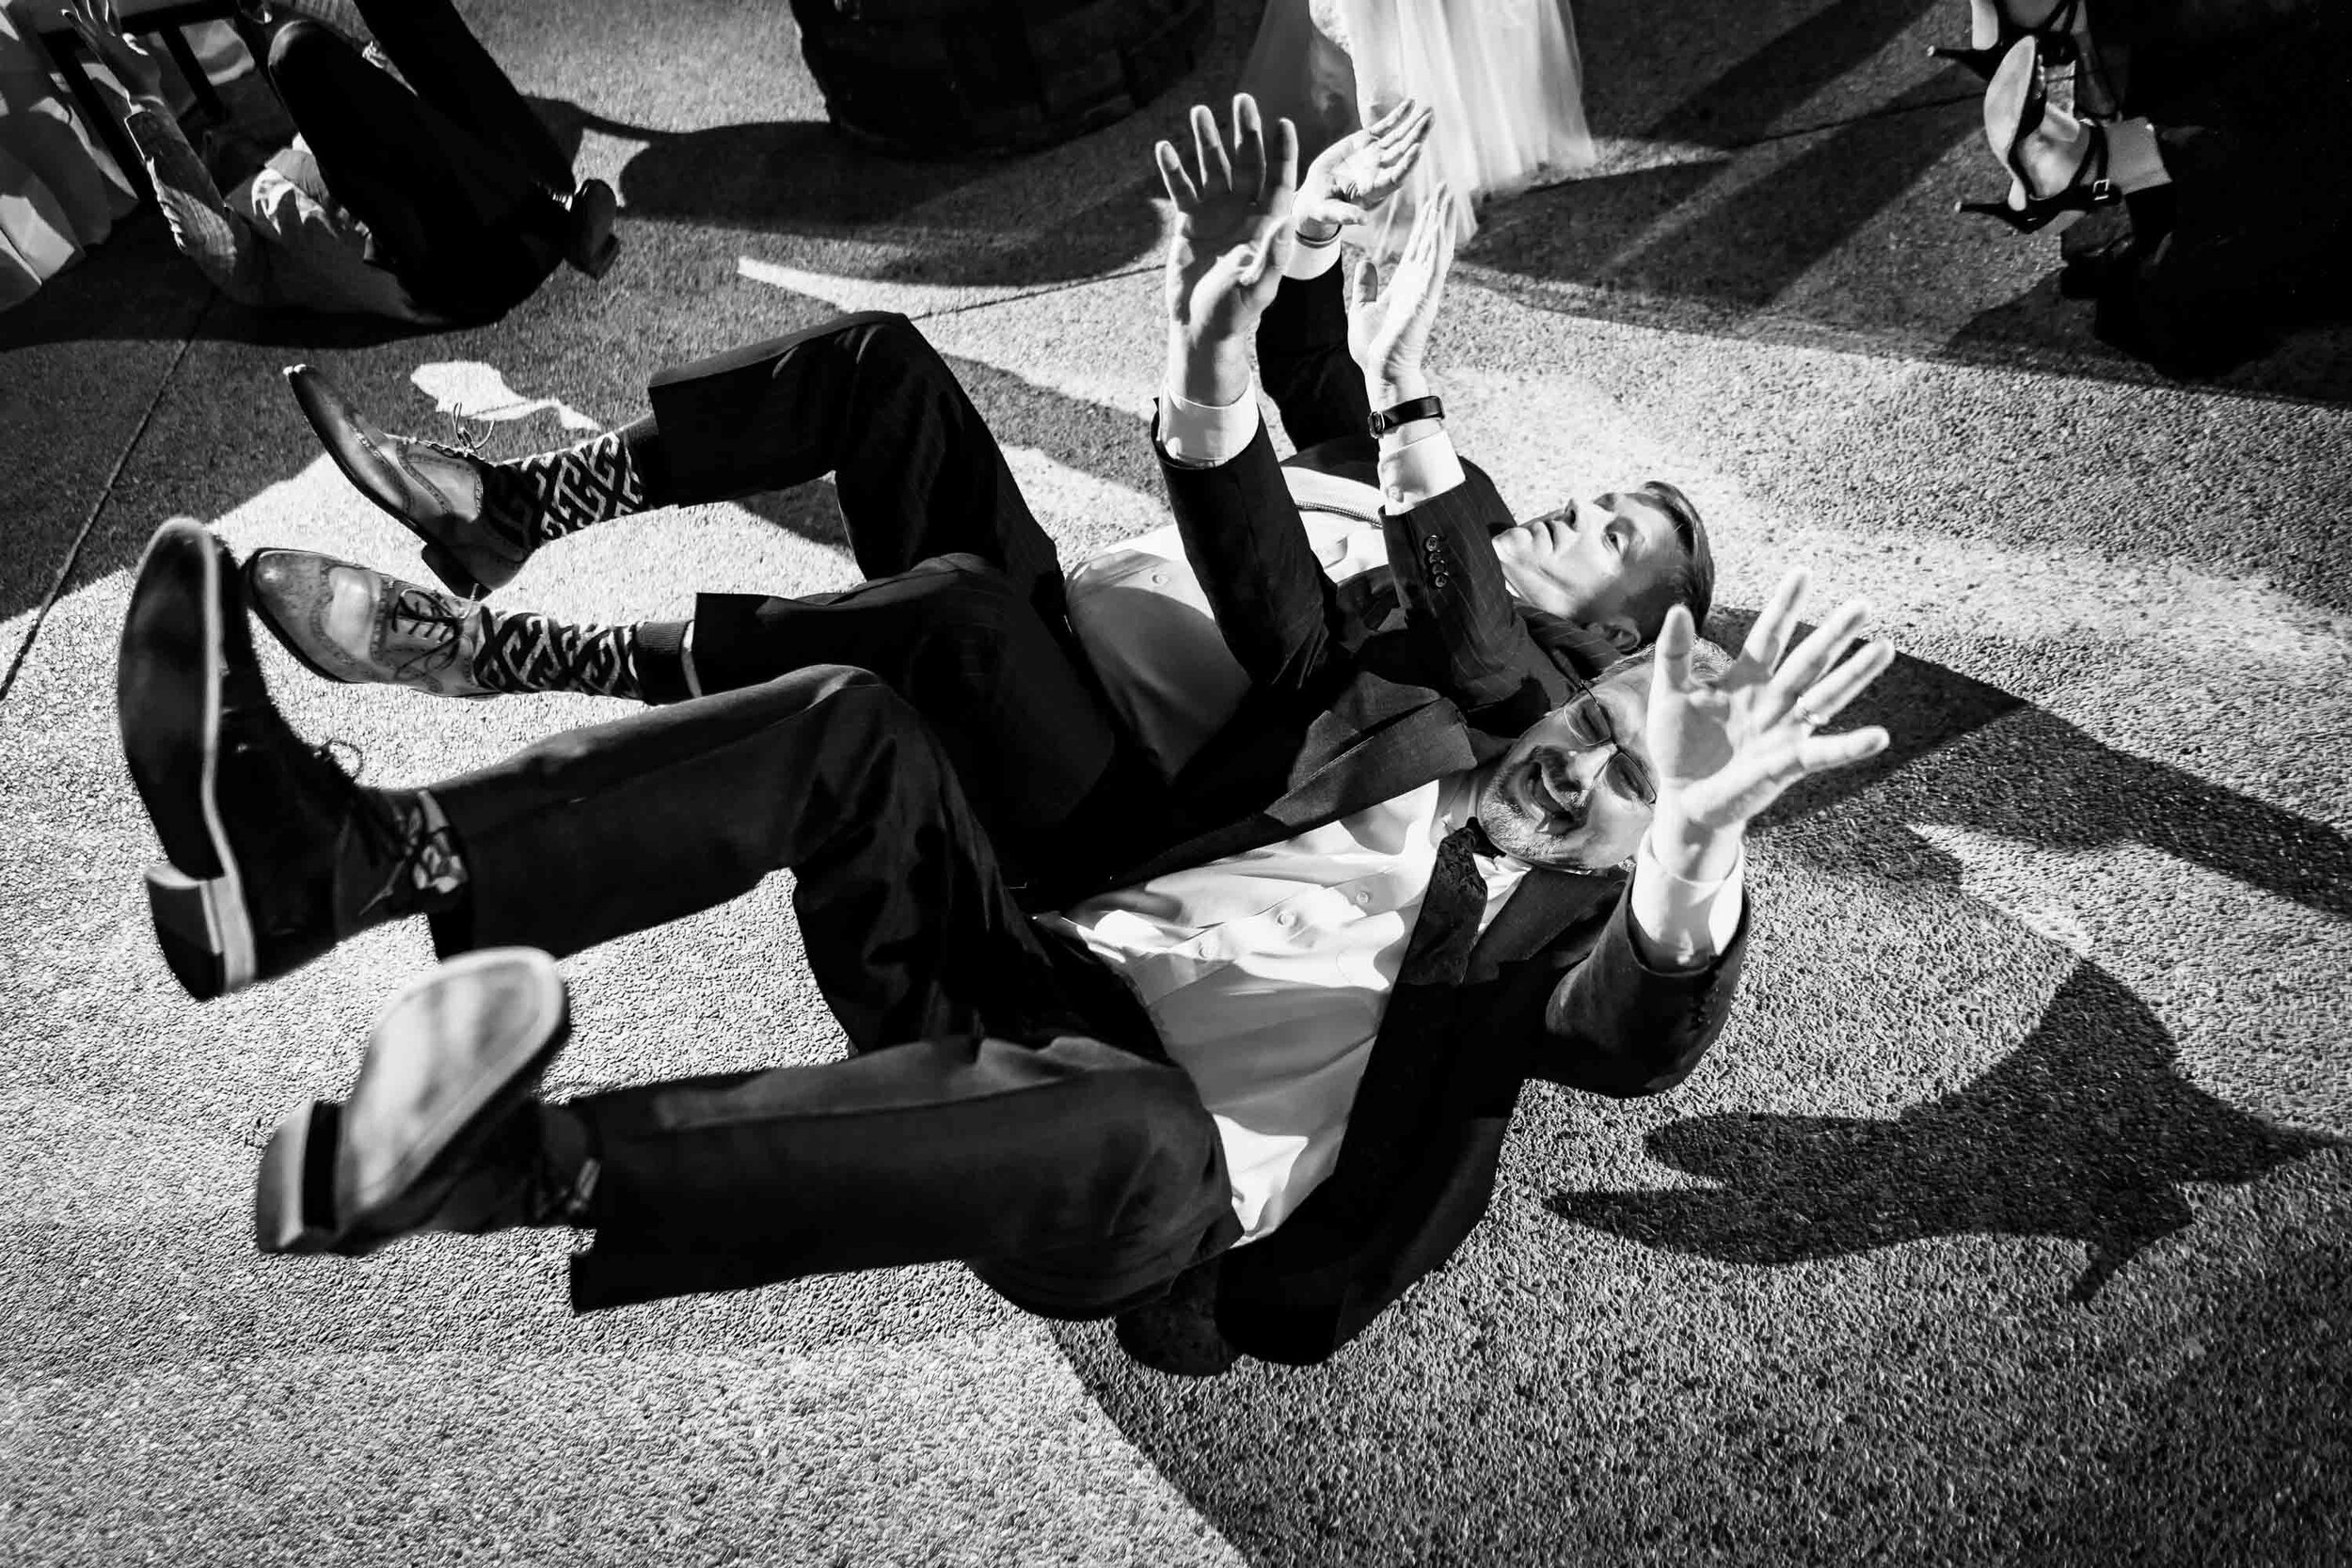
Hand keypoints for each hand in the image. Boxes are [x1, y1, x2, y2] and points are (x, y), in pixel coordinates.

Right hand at [62, 0, 166, 101]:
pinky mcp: (102, 47)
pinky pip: (87, 33)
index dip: (111, 7)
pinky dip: (76, 23)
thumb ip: (133, 44)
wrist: (145, 91)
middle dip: (90, 3)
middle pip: (97, 16)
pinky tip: (65, 13)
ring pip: (90, 20)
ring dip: (81, 6)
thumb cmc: (147, 75)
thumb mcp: (142, 54)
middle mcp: (108, 41)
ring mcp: (104, 44)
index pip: (113, 19)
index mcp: (119, 41)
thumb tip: (127, 36)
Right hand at [1157, 95, 1298, 354]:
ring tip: (1199, 112)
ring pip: (1213, 170)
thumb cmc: (1233, 314)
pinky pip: (1182, 191)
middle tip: (1243, 100)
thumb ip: (1269, 258)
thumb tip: (1283, 225)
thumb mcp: (1255, 289)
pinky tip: (1165, 149)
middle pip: (1246, 165)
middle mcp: (1244, 214)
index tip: (1282, 123)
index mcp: (1266, 225)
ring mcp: (1217, 215)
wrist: (1200, 327)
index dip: (1281, 153)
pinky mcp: (1191, 223)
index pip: (1278, 181)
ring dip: (1207, 141)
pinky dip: (1174, 171)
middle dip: (1245, 133)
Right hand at [1296, 99, 1433, 240]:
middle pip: (1404, 153)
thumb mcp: (1330, 212)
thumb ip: (1345, 215)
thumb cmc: (1323, 206)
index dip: (1408, 163)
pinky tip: (1411, 103)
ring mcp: (1375, 155)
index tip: (1417, 149)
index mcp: (1375, 189)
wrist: (1316, 193)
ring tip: (1429, 111)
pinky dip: (1398, 115)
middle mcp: (1380, 171)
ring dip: (1413, 124)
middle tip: (1429, 120)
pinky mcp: (1366, 142)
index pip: (1397, 176)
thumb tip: (1362, 221)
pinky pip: (1385, 126)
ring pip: (1399, 137)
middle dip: (1417, 136)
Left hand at [1346, 187, 1457, 406]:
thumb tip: (1367, 262)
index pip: (1417, 245)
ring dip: (1443, 222)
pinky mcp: (1425, 300)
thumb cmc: (1374, 348)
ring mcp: (1424, 290)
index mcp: (1404, 283)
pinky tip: (1441, 227)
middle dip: (1438, 213)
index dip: (1424, 221)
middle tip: (1446, 186)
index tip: (1431, 199)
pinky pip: (1434, 268)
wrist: (1381, 371)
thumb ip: (1367, 285)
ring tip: (1449, 197)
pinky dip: (1438, 247)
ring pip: (1438, 248)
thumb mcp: (1362, 308)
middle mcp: (1419, 283)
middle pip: (1431, 240)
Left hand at [1645, 570, 1894, 859]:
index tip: (1803, 572)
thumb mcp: (1668, 695)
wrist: (1683, 798)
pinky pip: (1823, 753)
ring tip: (1884, 648)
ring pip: (1825, 697)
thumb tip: (1677, 609)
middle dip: (1834, 634)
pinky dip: (1851, 747)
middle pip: (1807, 661)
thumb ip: (1674, 655)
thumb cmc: (1677, 745)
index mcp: (1744, 679)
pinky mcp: (1786, 764)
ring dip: (1854, 675)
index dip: (1785, 606)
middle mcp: (1772, 700)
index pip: (1770, 635)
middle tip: (1863, 604)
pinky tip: (1879, 736)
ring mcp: (1783, 731)